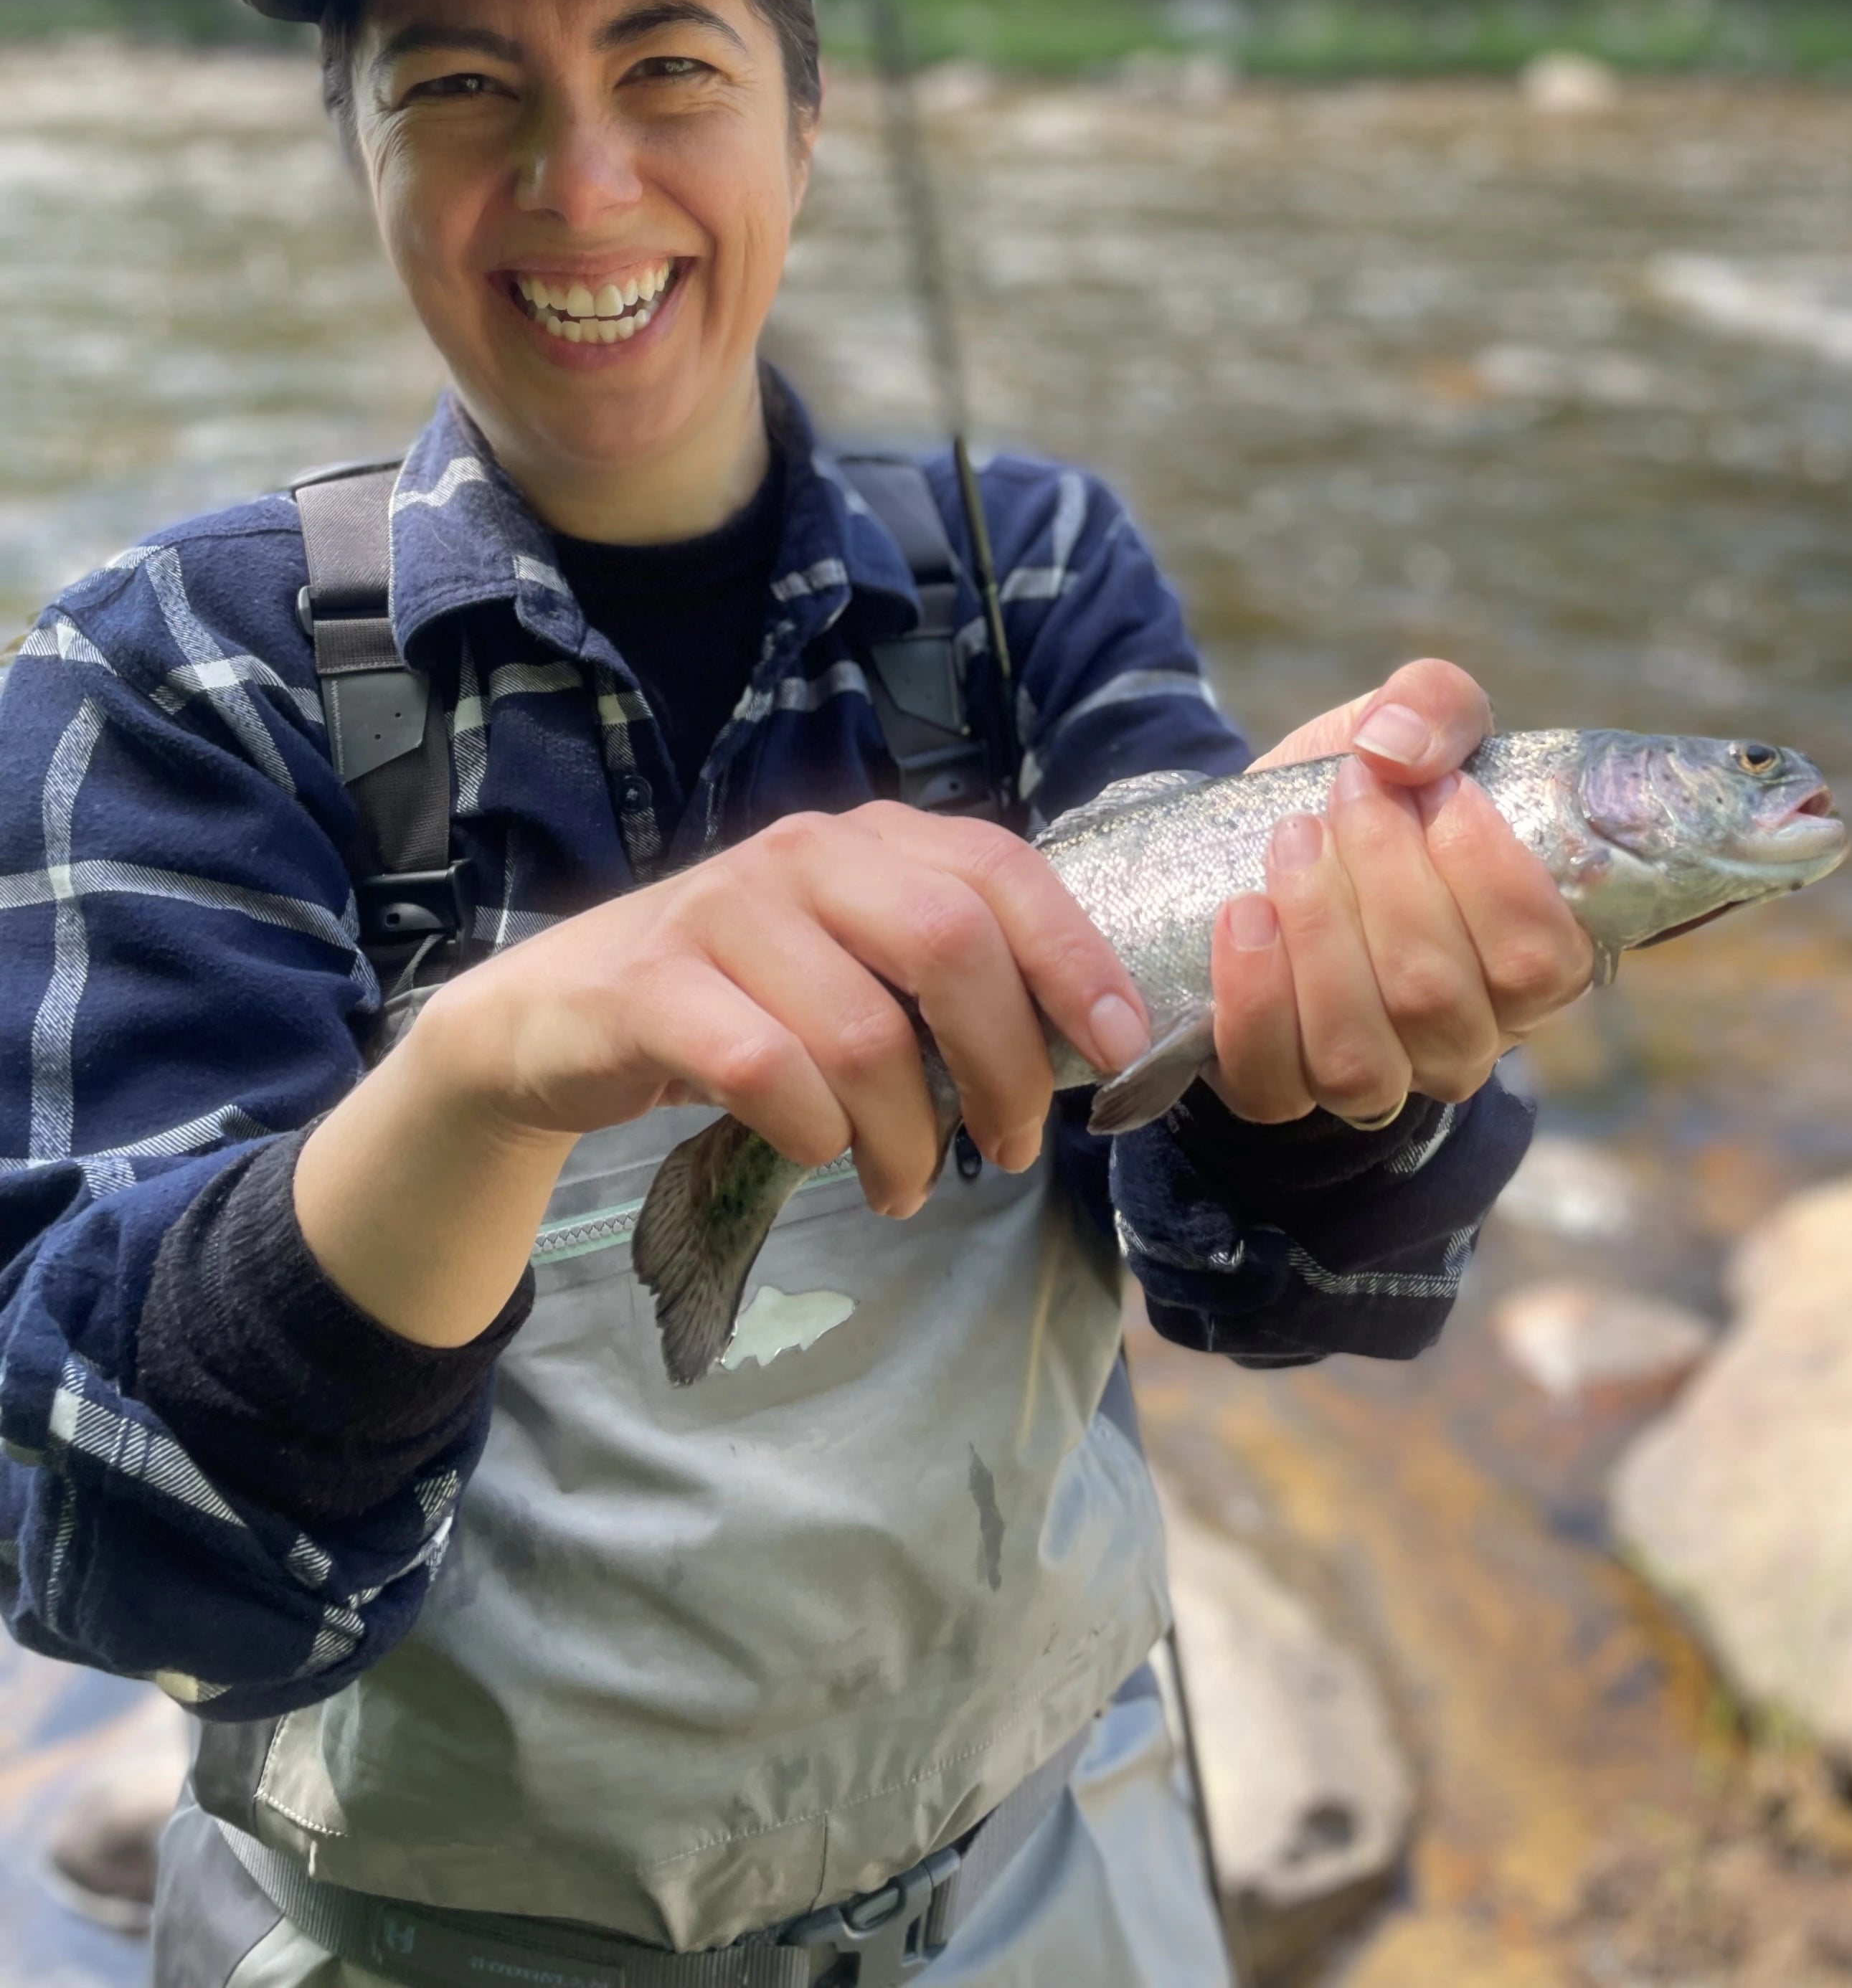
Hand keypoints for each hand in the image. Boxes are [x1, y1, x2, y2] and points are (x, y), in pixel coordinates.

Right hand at [418, 804, 1150, 1214]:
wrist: (555, 1018)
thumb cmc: (742, 1000)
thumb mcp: (853, 965)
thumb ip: (948, 979)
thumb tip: (1082, 1050)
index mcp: (873, 841)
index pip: (1005, 874)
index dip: (1077, 960)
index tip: (1121, 1052)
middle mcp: (805, 853)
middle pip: (949, 946)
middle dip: (1003, 1066)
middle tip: (1011, 1148)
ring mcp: (722, 910)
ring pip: (861, 1029)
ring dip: (906, 1134)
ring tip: (904, 1185)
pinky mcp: (650, 985)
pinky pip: (762, 1067)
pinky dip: (812, 1130)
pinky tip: (820, 1155)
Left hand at [1206, 658, 1592, 1124]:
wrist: (1260, 843)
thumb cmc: (1363, 796)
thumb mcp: (1407, 728)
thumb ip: (1434, 706)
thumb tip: (1397, 747)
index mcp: (1528, 966)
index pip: (1541, 960)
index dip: (1487, 870)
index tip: (1435, 787)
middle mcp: (1464, 1040)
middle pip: (1435, 996)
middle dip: (1383, 876)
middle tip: (1346, 793)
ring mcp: (1376, 1080)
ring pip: (1358, 1054)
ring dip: (1317, 933)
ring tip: (1289, 842)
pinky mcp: (1281, 1092)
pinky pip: (1275, 1086)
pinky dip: (1253, 1000)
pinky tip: (1243, 916)